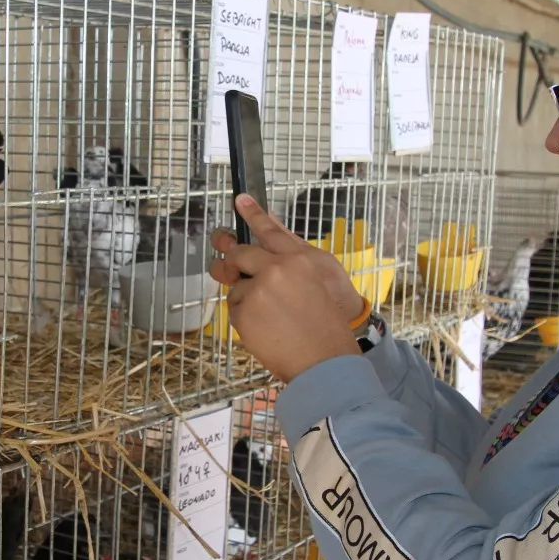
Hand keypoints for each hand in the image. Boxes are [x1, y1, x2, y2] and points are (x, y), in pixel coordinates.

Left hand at [208, 195, 364, 381]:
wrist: (325, 359)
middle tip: (230, 267)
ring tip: (270, 316)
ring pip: (236, 285)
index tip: (240, 199)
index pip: (271, 231)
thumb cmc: (328, 323)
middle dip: (232, 260)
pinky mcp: (245, 311)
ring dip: (246, 297)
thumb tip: (272, 235)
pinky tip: (265, 328)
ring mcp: (259, 289)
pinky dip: (244, 318)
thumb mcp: (321, 279)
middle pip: (240, 253)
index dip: (253, 214)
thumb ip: (295, 255)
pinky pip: (235, 307)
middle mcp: (277, 268)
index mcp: (300, 258)